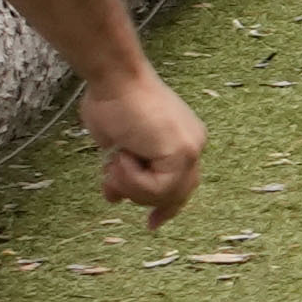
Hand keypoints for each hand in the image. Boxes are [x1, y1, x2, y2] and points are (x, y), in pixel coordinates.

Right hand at [80, 65, 211, 220]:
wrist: (114, 77)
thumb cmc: (110, 99)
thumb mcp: (116, 145)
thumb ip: (124, 172)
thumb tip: (115, 197)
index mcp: (182, 140)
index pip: (180, 184)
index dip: (166, 207)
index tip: (152, 224)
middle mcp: (192, 144)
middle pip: (173, 195)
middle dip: (137, 195)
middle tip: (109, 184)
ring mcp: (190, 148)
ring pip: (162, 196)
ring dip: (128, 184)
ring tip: (114, 160)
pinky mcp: (183, 153)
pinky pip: (157, 189)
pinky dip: (132, 179)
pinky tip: (122, 155)